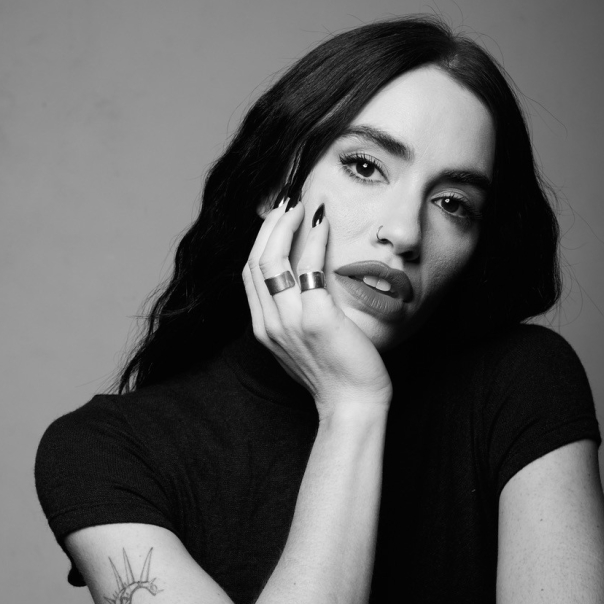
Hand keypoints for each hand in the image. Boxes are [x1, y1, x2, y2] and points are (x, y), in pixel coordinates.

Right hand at [242, 200, 391, 416]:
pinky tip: (324, 223)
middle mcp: (269, 324)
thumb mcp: (304, 346)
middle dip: (269, 225)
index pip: (250, 274)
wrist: (353, 404)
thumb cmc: (337, 375)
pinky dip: (314, 239)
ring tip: (301, 203)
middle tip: (288, 200)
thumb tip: (304, 288)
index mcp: (264, 330)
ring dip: (285, 224)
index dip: (260, 240)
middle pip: (256, 260)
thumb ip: (295, 318)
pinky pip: (308, 267)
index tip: (277, 218)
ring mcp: (289, 322)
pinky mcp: (315, 319)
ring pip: (272, 259)